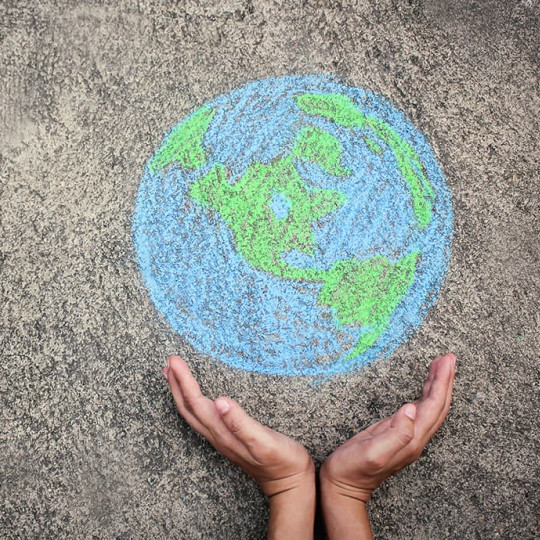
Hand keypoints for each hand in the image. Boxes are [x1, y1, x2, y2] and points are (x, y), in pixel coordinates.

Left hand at [163, 356, 315, 539]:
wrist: (289, 482)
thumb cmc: (281, 461)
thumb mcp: (264, 442)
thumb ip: (241, 423)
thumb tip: (220, 401)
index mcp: (222, 433)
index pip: (196, 403)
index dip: (184, 381)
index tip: (174, 361)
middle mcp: (217, 436)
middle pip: (188, 408)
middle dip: (176, 384)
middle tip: (169, 361)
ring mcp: (221, 438)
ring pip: (192, 413)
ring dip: (181, 393)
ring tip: (172, 375)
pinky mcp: (228, 438)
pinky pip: (201, 417)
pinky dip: (193, 402)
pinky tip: (196, 397)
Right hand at [321, 353, 456, 502]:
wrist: (343, 485)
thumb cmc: (353, 468)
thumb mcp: (372, 453)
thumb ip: (395, 433)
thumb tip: (411, 409)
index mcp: (411, 440)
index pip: (433, 406)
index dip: (441, 382)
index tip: (446, 361)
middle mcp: (414, 439)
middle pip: (438, 406)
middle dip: (446, 380)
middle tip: (450, 357)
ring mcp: (408, 437)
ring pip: (432, 408)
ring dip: (439, 385)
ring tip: (442, 365)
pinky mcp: (399, 434)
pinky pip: (421, 411)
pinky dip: (427, 394)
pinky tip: (427, 386)